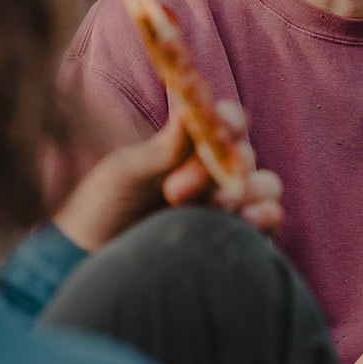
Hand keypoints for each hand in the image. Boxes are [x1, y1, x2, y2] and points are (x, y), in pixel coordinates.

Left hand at [52, 101, 282, 250]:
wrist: (92, 257)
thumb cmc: (103, 207)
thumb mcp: (127, 171)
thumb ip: (163, 146)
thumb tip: (187, 106)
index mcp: (190, 146)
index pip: (226, 122)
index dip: (230, 119)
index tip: (221, 126)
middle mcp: (214, 172)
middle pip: (244, 155)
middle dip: (216, 169)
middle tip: (175, 190)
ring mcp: (228, 204)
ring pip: (266, 185)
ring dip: (248, 190)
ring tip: (214, 205)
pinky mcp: (236, 235)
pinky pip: (270, 219)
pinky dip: (265, 214)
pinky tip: (244, 220)